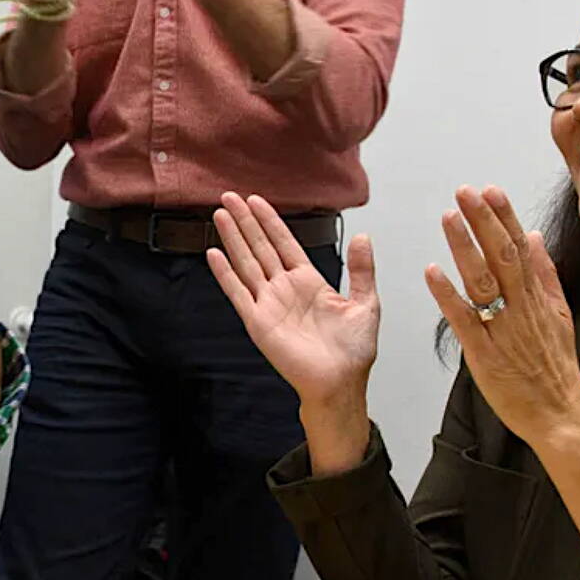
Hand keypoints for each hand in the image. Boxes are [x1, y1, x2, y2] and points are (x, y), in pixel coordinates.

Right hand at [208, 192, 377, 409]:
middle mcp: (285, 289)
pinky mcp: (258, 322)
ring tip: (220, 214)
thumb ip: (361, 270)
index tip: (256, 201)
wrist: (340, 383)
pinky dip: (225, 274)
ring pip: (247, 263)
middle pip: (260, 247)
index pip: (284, 243)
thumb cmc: (353, 352)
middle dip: (245, 222)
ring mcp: (269, 304)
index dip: (270, 221)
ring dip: (233, 239)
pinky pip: (238, 293)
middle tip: (230, 196)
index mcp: (309, 282)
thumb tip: (363, 236)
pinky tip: (214, 253)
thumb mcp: (365, 302)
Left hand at [424, 186, 579, 446]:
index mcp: (537, 297)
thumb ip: (545, 274)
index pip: (520, 247)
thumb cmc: (555, 367)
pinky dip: (448, 295)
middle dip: (483, 221)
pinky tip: (433, 272)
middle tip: (464, 192)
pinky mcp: (485, 354)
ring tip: (449, 218)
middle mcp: (522, 308)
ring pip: (483, 282)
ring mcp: (503, 329)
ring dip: (465, 248)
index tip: (490, 190)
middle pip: (502, 256)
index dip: (504, 217)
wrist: (559, 414)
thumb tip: (534, 236)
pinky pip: (464, 320)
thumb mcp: (560, 314)